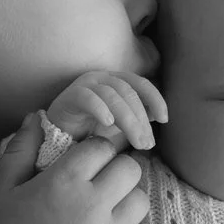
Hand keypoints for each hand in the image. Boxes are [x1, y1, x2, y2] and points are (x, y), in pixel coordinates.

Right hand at [0, 112, 154, 223]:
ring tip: (111, 209)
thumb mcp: (0, 188)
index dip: (96, 150)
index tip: (88, 162)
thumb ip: (20, 149)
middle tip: (103, 183)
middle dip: (117, 170)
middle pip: (130, 168)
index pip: (102, 146)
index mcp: (64, 181)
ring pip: (141, 201)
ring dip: (128, 201)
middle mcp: (92, 204)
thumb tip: (36, 117)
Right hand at [45, 70, 167, 150]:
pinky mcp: (69, 96)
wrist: (58, 138)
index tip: (164, 119)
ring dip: (128, 120)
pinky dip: (99, 108)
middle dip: (141, 119)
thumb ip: (137, 119)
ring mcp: (85, 85)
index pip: (141, 84)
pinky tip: (108, 123)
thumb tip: (157, 117)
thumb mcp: (120, 127)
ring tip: (135, 142)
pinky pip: (87, 97)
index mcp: (117, 82)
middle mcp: (102, 79)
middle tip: (147, 144)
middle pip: (128, 92)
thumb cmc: (90, 131)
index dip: (155, 99)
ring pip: (112, 96)